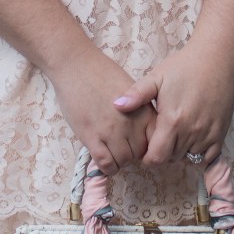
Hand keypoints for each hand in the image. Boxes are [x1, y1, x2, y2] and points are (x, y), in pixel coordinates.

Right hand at [48, 46, 155, 176]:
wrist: (77, 65)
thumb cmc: (103, 73)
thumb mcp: (132, 89)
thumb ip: (141, 110)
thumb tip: (144, 130)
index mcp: (143, 110)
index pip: (156, 140)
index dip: (148, 146)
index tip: (139, 144)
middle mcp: (131, 124)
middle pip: (139, 153)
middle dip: (133, 153)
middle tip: (123, 147)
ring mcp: (111, 132)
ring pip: (123, 161)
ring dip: (119, 160)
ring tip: (112, 151)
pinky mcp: (92, 137)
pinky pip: (106, 164)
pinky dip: (108, 167)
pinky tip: (104, 160)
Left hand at [111, 42, 233, 167]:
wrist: (215, 58)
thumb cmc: (183, 67)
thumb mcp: (156, 77)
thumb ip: (136, 95)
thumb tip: (116, 106)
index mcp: (172, 121)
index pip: (157, 158)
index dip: (148, 158)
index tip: (146, 149)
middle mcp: (191, 132)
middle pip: (172, 159)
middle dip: (163, 153)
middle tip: (160, 137)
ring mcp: (208, 133)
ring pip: (189, 158)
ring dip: (180, 152)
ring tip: (175, 134)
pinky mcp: (221, 132)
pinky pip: (208, 156)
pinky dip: (199, 154)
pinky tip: (192, 139)